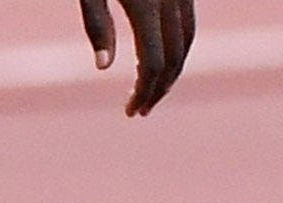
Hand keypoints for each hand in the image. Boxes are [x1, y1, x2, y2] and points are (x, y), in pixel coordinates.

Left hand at [77, 0, 195, 115]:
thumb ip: (96, 23)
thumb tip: (102, 67)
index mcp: (145, 3)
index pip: (152, 62)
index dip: (143, 91)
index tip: (130, 111)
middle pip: (174, 56)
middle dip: (160, 88)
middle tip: (142, 109)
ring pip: (187, 38)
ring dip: (173, 69)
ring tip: (154, 90)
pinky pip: (186, 20)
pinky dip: (178, 45)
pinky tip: (162, 56)